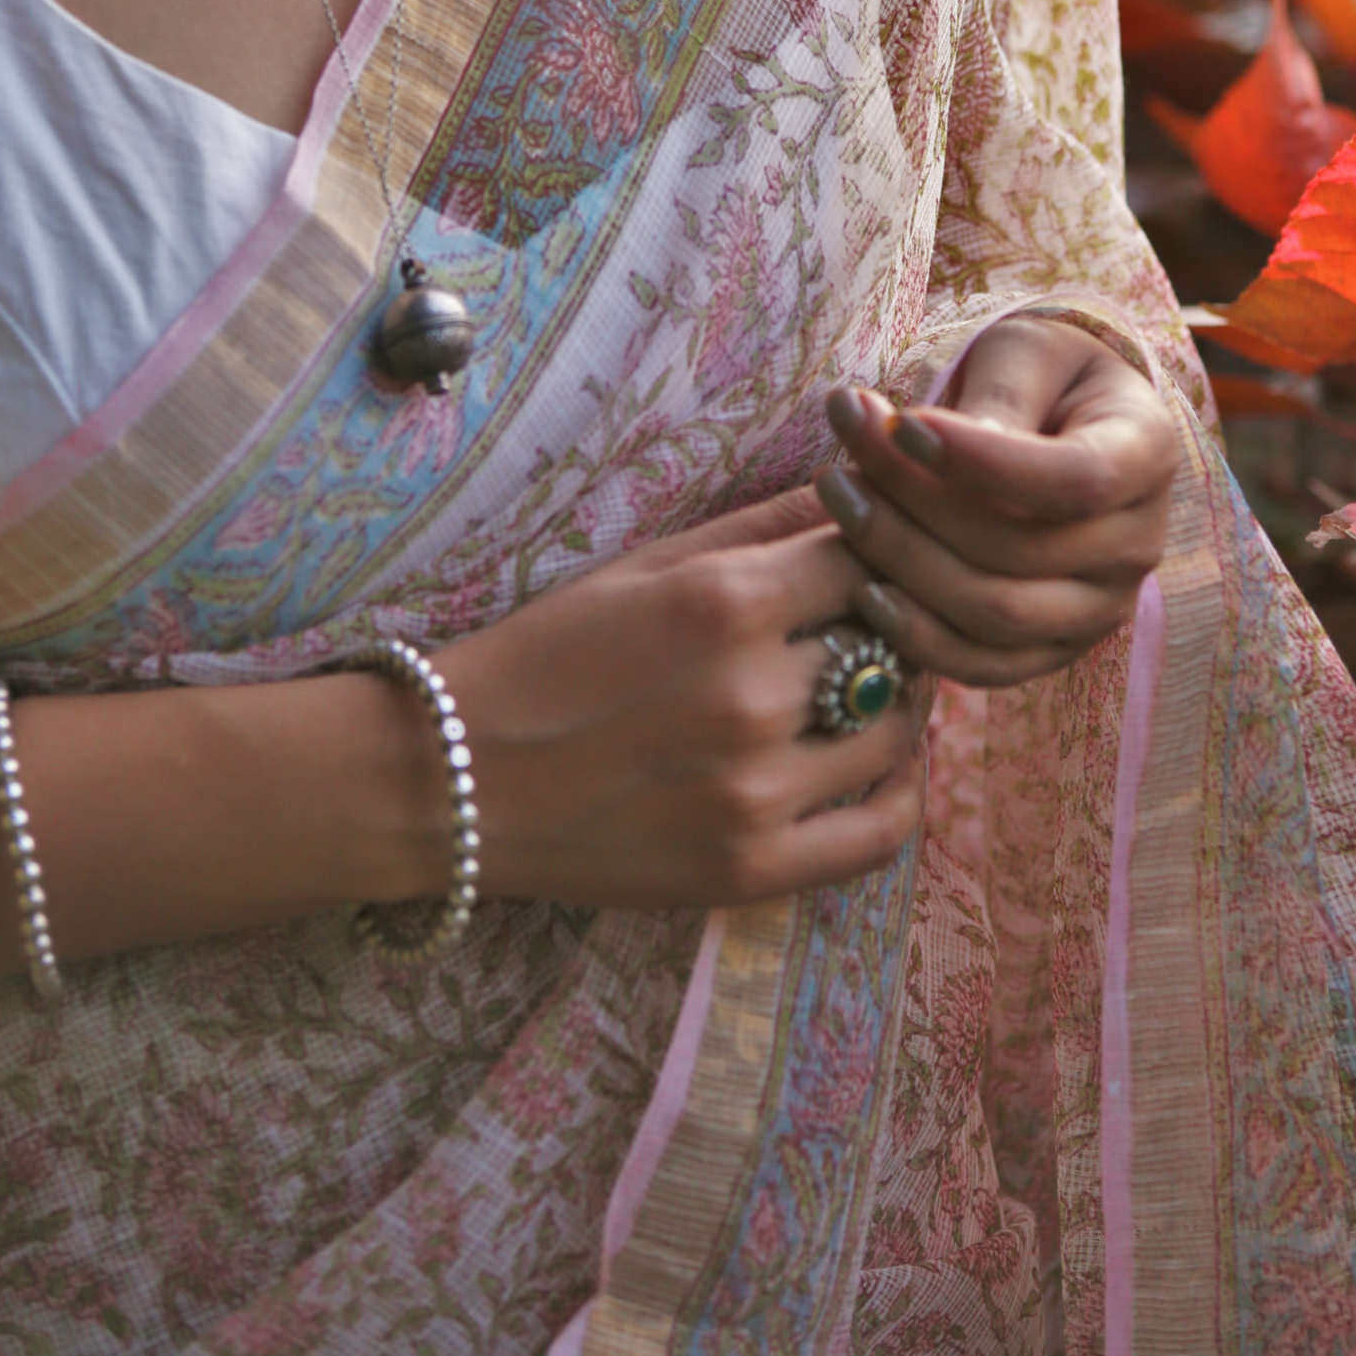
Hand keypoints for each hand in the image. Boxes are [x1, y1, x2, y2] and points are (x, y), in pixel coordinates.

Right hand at [439, 489, 927, 913]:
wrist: (454, 780)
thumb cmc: (548, 654)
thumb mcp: (648, 565)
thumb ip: (763, 526)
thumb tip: (865, 484)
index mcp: (724, 603)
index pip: (868, 557)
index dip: (878, 551)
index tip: (867, 557)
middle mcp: (752, 697)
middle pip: (891, 641)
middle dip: (891, 623)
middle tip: (875, 619)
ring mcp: (756, 792)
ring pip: (896, 731)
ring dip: (899, 700)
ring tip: (873, 683)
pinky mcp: (752, 870)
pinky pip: (880, 834)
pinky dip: (901, 792)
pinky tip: (885, 763)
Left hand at [813, 315, 1179, 685]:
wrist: (1058, 421)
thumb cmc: (1039, 373)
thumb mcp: (1027, 351)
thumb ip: (999, 394)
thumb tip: (947, 443)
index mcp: (1145, 454)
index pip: (1077, 480)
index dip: (984, 461)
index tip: (901, 422)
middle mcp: (1136, 544)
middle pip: (1020, 552)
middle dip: (913, 502)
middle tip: (839, 453)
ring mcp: (1100, 608)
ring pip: (995, 614)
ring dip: (900, 561)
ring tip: (837, 497)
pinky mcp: (1054, 648)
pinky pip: (985, 665)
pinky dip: (918, 636)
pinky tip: (861, 586)